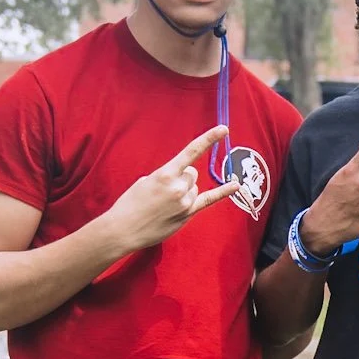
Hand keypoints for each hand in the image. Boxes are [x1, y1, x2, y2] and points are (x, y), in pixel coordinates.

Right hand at [103, 126, 236, 252]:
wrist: (123, 229)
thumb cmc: (130, 204)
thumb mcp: (145, 181)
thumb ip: (166, 176)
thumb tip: (180, 178)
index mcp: (165, 174)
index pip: (192, 151)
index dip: (209, 139)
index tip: (223, 129)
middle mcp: (178, 187)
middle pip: (192, 174)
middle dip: (182, 178)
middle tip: (165, 190)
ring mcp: (185, 202)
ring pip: (194, 188)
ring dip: (184, 191)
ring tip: (165, 203)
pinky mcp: (187, 215)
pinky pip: (209, 200)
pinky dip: (223, 192)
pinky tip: (235, 185)